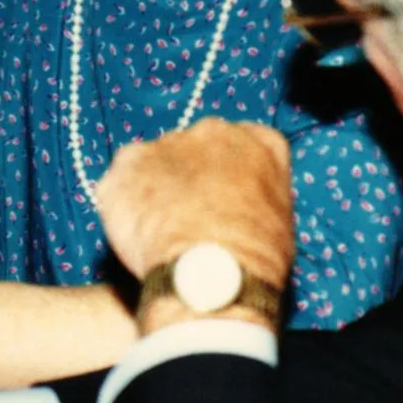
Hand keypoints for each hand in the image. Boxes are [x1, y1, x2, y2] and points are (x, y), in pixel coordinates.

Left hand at [96, 118, 294, 297]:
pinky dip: (124, 203)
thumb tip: (240, 209)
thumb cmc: (255, 256)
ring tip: (159, 230)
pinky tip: (136, 233)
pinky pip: (121, 180)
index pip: (244, 143)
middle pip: (195, 148)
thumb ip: (256, 196)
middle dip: (189, 175)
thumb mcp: (281, 222)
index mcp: (258, 141)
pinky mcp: (127, 162)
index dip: (228, 173)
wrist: (212, 272)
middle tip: (188, 215)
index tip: (222, 198)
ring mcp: (166, 143)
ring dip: (154, 187)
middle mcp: (212, 130)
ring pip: (154, 162)